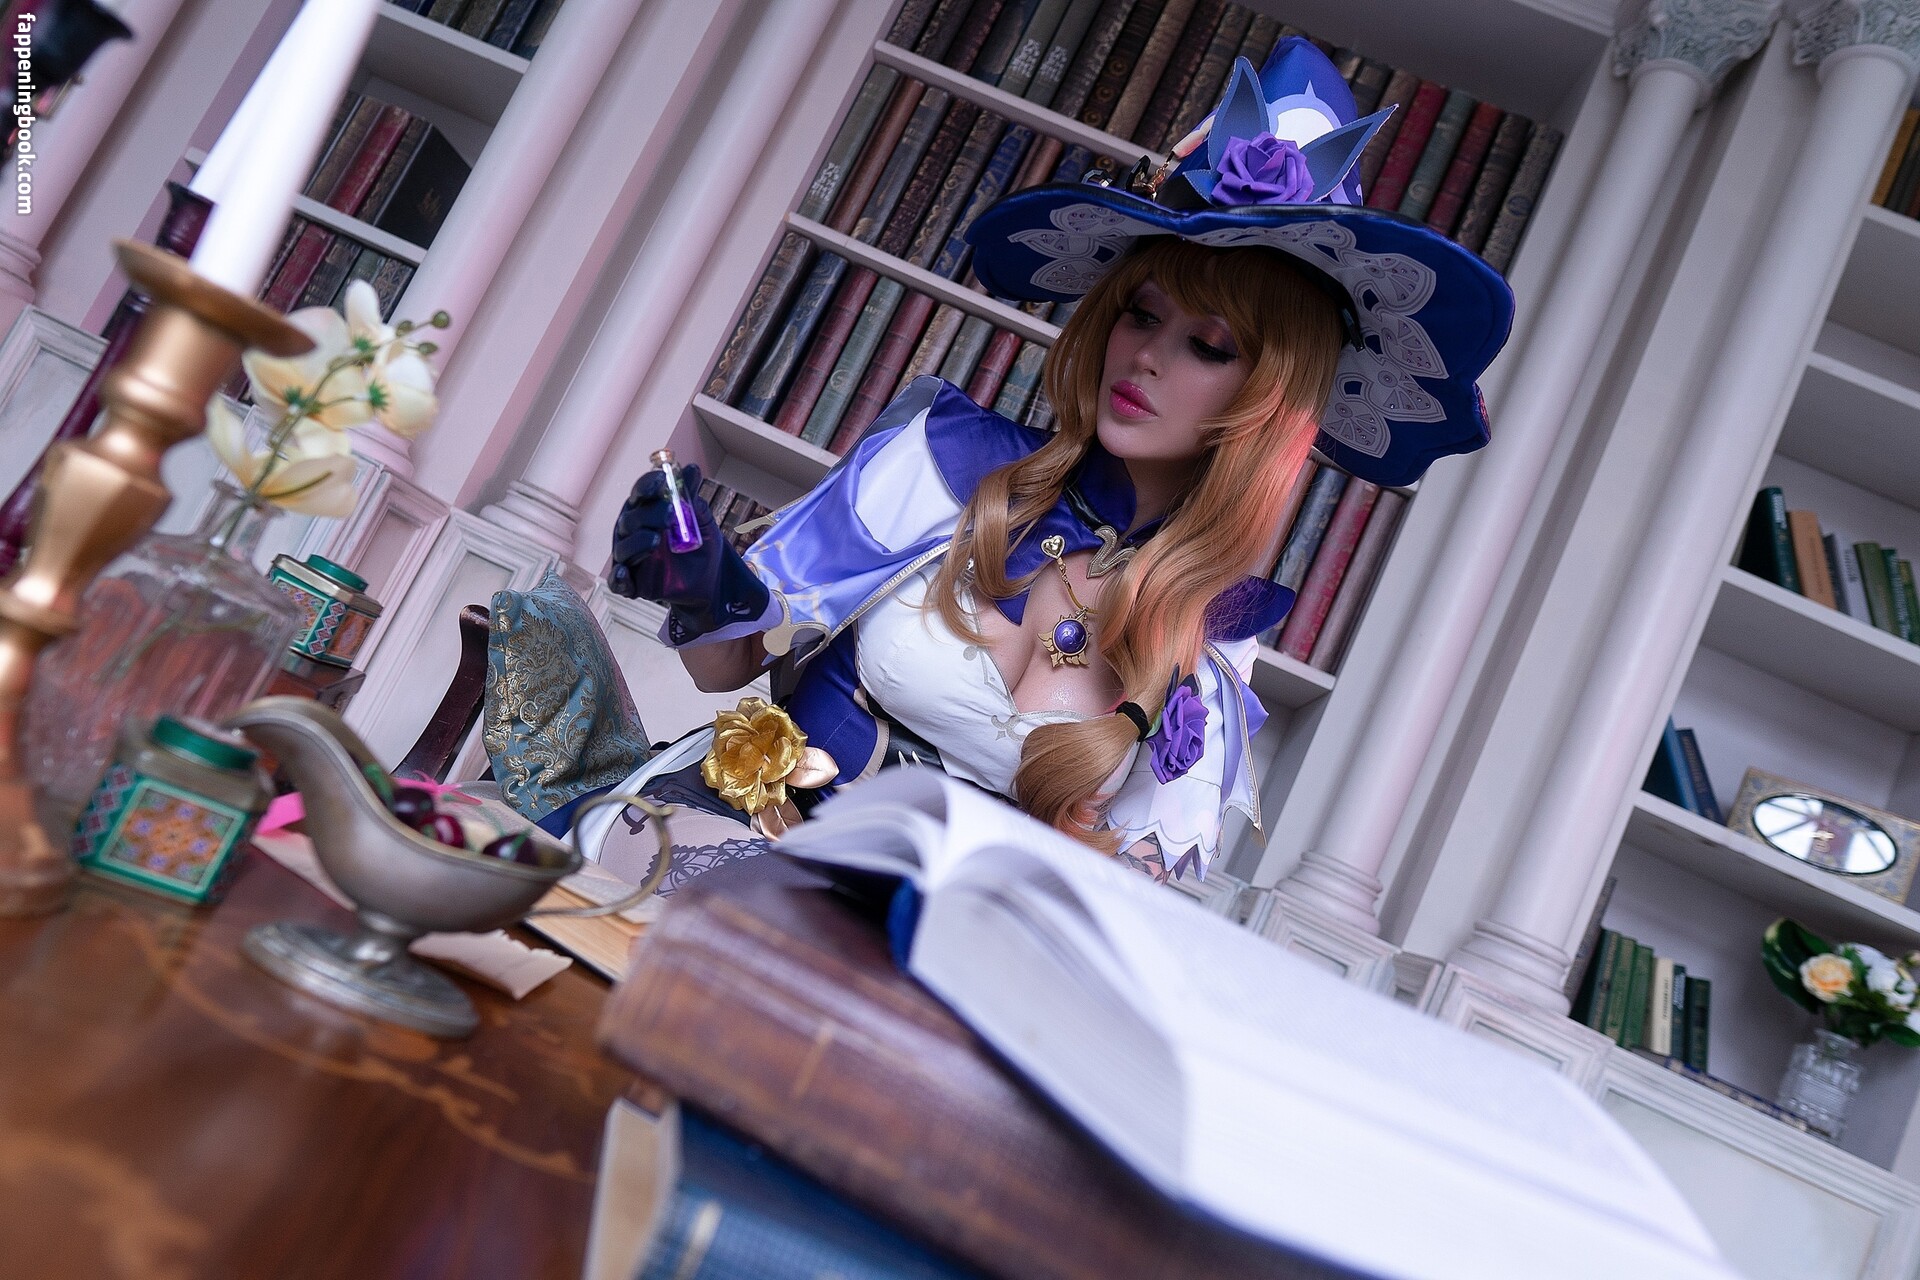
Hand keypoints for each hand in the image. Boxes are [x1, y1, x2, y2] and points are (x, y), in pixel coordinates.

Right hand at [608, 463, 769, 640]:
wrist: (711, 579)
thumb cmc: (700, 545)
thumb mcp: (701, 520)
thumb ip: (692, 497)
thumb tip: (692, 469)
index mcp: (646, 510)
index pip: (640, 494)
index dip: (647, 485)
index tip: (661, 480)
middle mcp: (633, 532)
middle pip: (630, 519)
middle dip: (648, 515)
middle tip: (669, 513)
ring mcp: (631, 558)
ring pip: (623, 547)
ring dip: (637, 542)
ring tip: (656, 540)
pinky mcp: (632, 582)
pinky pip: (618, 581)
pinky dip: (619, 578)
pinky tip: (625, 573)